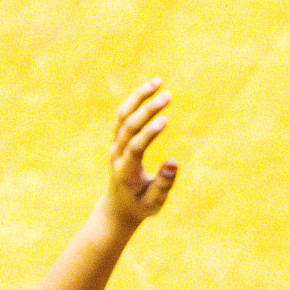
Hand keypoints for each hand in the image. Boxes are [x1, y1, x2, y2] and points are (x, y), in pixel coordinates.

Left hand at [104, 79, 177, 226]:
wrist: (118, 207)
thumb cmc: (140, 206)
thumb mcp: (155, 203)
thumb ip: (164, 185)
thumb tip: (174, 162)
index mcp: (125, 171)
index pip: (135, 146)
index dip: (148, 133)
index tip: (165, 119)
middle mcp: (116, 155)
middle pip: (127, 126)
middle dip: (147, 109)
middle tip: (167, 96)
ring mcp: (114, 145)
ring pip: (122, 115)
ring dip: (138, 97)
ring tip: (157, 82)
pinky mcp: (117, 139)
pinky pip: (123, 115)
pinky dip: (135, 101)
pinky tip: (150, 90)